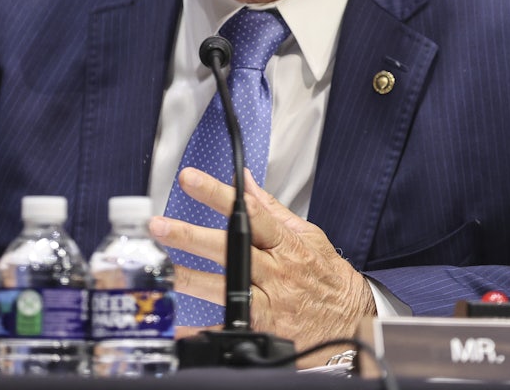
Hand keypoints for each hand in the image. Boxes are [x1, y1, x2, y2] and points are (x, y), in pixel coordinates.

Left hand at [150, 167, 376, 367]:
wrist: (349, 320)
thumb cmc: (326, 276)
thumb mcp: (307, 236)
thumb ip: (271, 209)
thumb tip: (245, 180)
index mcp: (286, 243)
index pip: (249, 212)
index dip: (218, 194)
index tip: (190, 179)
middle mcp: (276, 270)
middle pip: (229, 249)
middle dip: (191, 236)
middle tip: (159, 226)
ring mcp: (269, 300)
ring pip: (223, 287)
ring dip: (189, 278)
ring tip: (160, 271)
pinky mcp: (263, 327)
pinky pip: (227, 327)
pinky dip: (201, 330)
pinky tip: (177, 326)